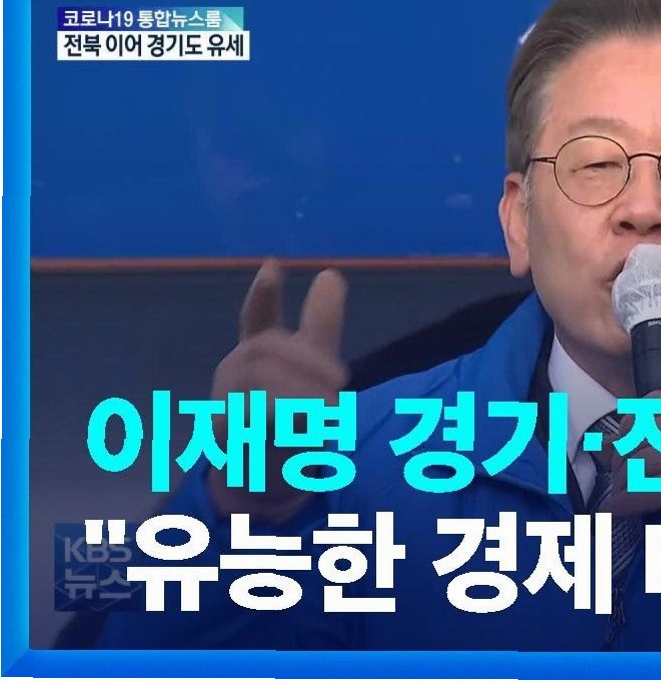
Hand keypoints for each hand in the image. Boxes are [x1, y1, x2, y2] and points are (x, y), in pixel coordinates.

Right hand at [206, 260, 348, 520]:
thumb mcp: (311, 372)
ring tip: (330, 407)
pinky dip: (286, 414)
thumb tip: (332, 273)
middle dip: (306, 357)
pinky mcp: (225, 433)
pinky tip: (311, 421)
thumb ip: (320, 325)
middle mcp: (235, 373)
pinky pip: (253, 414)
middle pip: (265, 347)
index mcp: (257, 355)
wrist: (261, 484)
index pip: (257, 318)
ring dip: (300, 388)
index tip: (274, 267)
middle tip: (342, 379)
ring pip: (258, 377)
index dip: (264, 295)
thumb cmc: (284, 422)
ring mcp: (225, 400)